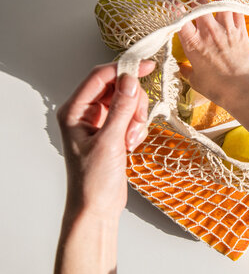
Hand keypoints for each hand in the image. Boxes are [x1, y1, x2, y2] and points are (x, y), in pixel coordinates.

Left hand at [56, 61, 154, 218]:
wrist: (97, 207)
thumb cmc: (92, 181)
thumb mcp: (109, 142)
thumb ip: (121, 109)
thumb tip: (130, 80)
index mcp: (75, 110)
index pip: (100, 77)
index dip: (124, 69)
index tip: (147, 66)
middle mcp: (86, 112)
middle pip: (118, 88)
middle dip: (132, 105)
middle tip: (134, 125)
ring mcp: (100, 121)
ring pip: (128, 102)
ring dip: (136, 119)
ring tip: (130, 141)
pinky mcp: (113, 131)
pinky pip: (132, 116)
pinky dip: (136, 128)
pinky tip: (131, 145)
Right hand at [175, 0, 248, 108]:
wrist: (242, 89)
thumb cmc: (218, 88)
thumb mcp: (195, 80)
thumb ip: (187, 70)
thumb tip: (181, 68)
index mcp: (193, 43)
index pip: (178, 15)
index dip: (170, 2)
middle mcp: (208, 31)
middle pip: (198, 1)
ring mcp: (226, 29)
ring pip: (219, 0)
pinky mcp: (241, 31)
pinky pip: (237, 8)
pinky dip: (231, 0)